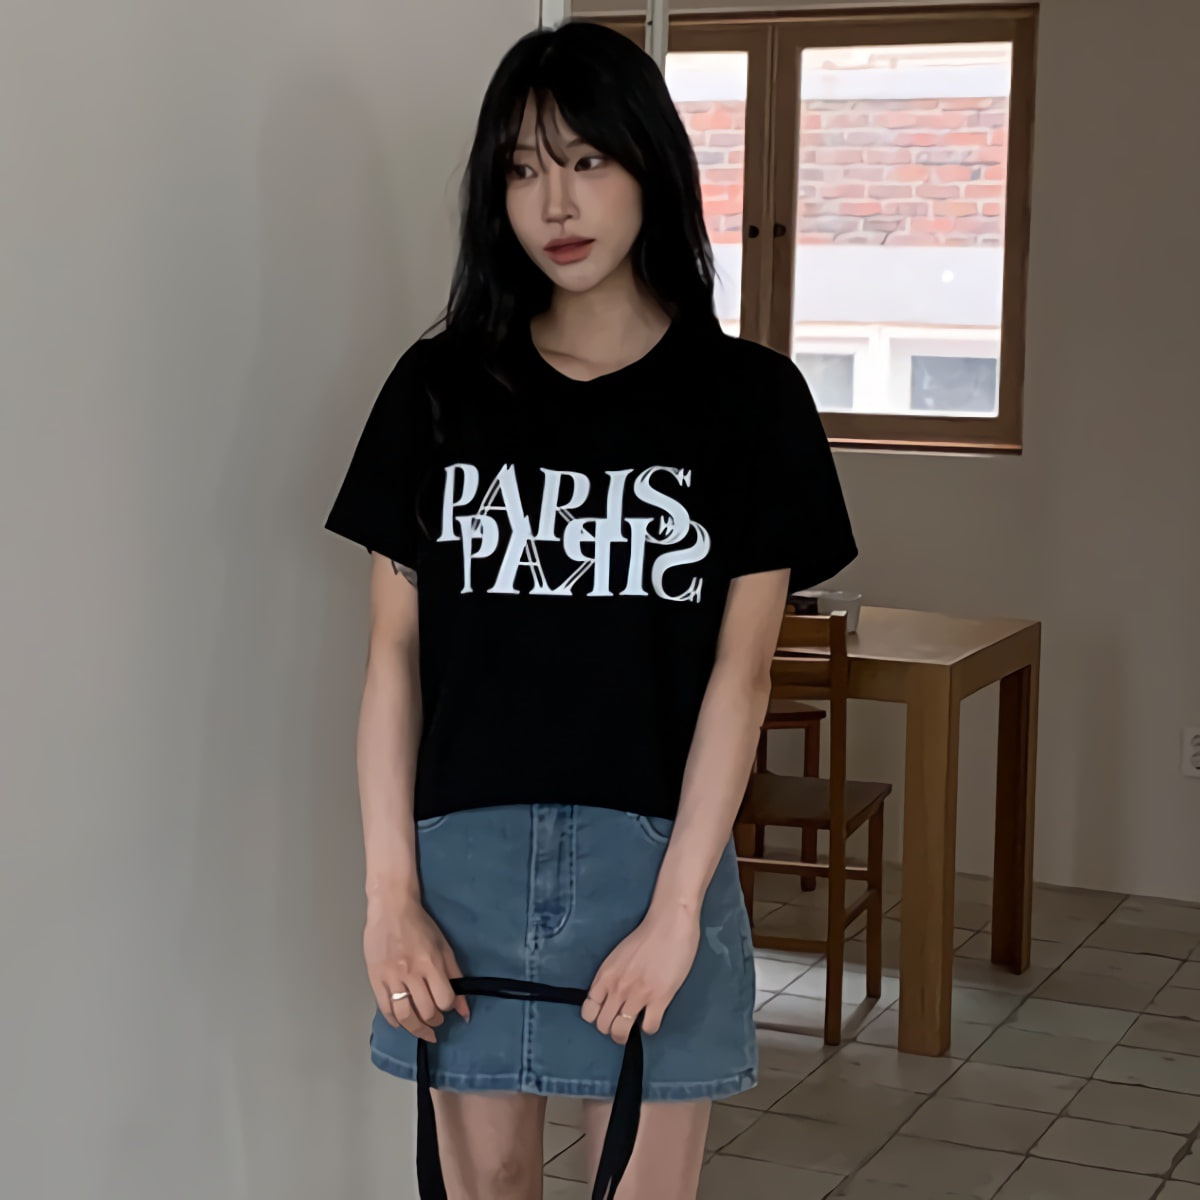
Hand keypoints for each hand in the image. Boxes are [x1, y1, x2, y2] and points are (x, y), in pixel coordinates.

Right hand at [364, 892, 469, 1042]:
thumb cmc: (420, 925)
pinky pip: (385, 1008)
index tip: (447, 1006)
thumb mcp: (444, 947)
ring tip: (421, 1029)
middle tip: (436, 1020)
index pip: (444, 1000)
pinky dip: (394, 1021)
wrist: (391, 909)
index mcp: (431, 963)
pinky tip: (401, 1021)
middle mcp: (411, 972)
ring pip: (404, 1016)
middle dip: (434, 1021)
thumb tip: (464, 1010)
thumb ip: (456, 977)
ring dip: (415, 1028)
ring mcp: (391, 977)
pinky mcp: (375, 978)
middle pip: (425, 1011)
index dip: (449, 1007)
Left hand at [581, 905, 700, 1044]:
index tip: (606, 1014)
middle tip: (621, 1024)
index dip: (596, 1018)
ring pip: (621, 1032)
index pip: (588, 1011)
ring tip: (633, 1029)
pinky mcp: (660, 999)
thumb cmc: (645, 936)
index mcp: (604, 976)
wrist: (669, 925)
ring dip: (626, 1035)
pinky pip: (649, 1028)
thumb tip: (611, 996)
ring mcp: (637, 996)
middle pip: (603, 1026)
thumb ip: (612, 977)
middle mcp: (617, 988)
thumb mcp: (617, 956)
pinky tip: (652, 1018)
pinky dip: (649, 1028)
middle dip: (611, 1029)